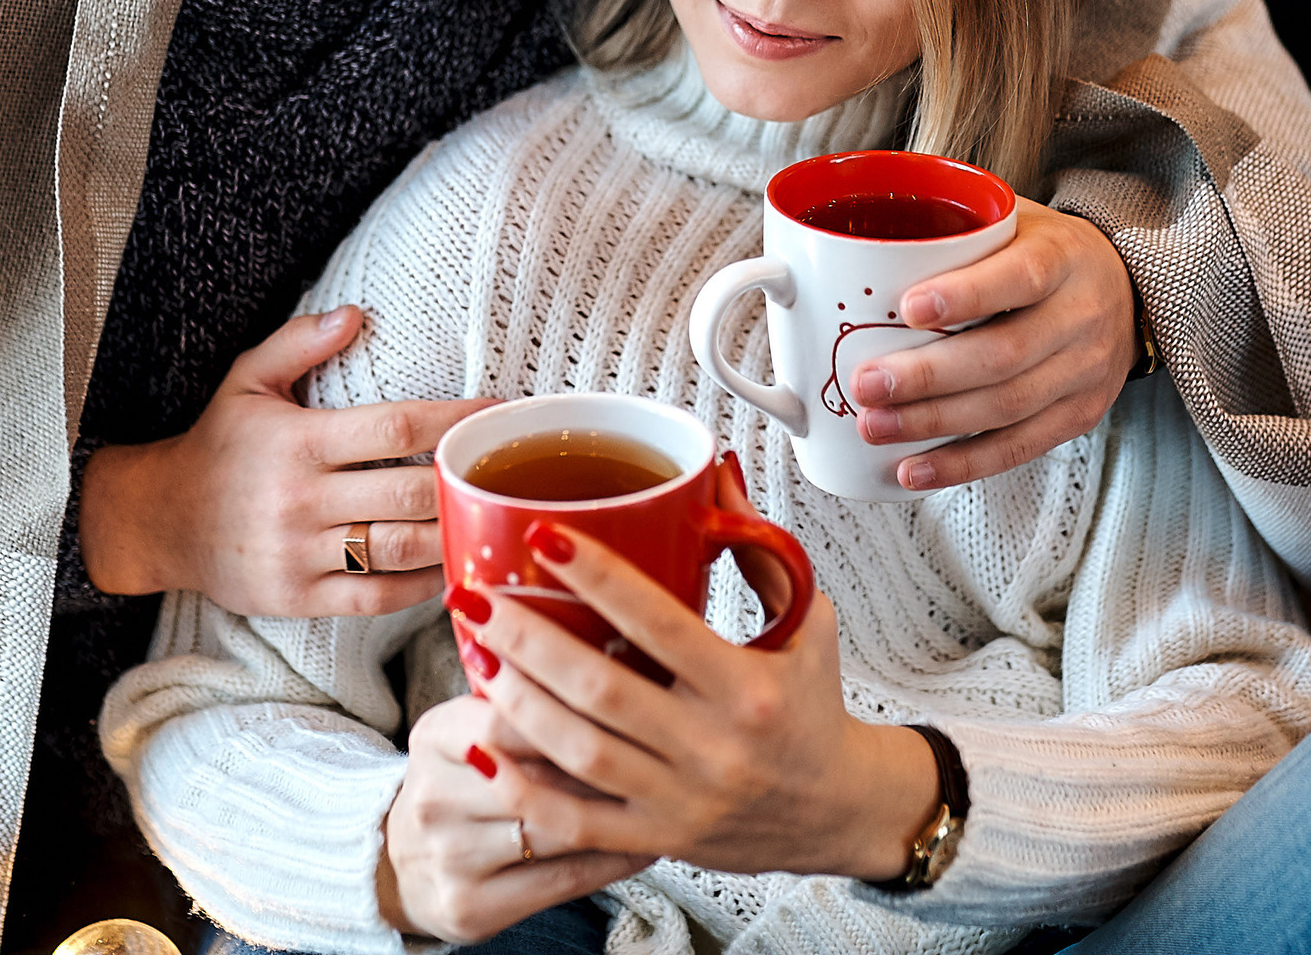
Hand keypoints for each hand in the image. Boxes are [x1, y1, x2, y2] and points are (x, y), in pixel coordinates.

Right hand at [77, 305, 495, 615]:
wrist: (159, 521)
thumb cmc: (218, 444)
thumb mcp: (247, 380)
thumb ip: (299, 342)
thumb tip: (356, 313)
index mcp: (298, 441)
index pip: (394, 429)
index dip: (453, 421)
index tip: (497, 413)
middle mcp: (301, 499)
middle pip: (408, 493)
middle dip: (465, 481)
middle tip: (508, 471)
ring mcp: (299, 554)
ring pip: (398, 550)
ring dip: (452, 534)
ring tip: (492, 516)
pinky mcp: (297, 597)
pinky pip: (374, 597)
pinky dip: (420, 585)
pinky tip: (450, 565)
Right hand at [380, 695, 652, 942]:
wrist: (403, 860)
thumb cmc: (463, 779)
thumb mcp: (470, 724)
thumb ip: (521, 689)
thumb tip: (606, 637)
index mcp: (434, 737)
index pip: (510, 714)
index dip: (573, 706)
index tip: (630, 694)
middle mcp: (433, 797)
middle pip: (537, 775)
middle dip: (606, 762)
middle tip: (664, 746)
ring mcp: (449, 856)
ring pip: (555, 829)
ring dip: (617, 812)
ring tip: (667, 791)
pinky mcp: (469, 906)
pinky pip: (561, 881)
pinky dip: (612, 859)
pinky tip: (647, 841)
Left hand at [453, 470, 938, 882]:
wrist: (836, 811)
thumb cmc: (813, 707)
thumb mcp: (806, 622)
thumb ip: (756, 547)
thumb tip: (715, 471)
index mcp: (747, 686)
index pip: (661, 623)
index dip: (598, 579)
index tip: (545, 537)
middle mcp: (713, 747)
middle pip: (602, 688)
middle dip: (527, 638)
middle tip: (474, 596)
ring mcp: (682, 800)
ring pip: (579, 753)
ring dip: (516, 700)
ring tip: (474, 652)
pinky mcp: (658, 839)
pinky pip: (577, 823)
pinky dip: (524, 789)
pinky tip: (484, 749)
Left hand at [851, 198, 1136, 489]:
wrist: (1124, 290)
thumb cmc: (1045, 252)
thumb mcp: (1012, 220)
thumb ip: (954, 230)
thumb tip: (856, 247)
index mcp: (1062, 258)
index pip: (1020, 277)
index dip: (965, 296)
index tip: (908, 307)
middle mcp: (1081, 317)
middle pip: (1004, 354)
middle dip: (927, 376)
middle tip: (866, 383)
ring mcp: (1084, 373)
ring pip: (1006, 408)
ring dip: (933, 423)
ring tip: (875, 425)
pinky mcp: (1077, 417)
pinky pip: (1016, 448)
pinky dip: (960, 463)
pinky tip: (914, 468)